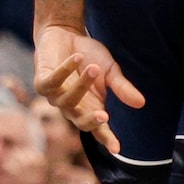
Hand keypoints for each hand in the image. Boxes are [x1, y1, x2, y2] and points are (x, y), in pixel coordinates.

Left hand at [34, 25, 144, 155]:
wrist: (64, 34)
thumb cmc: (89, 56)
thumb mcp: (110, 71)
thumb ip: (122, 88)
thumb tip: (141, 103)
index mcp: (91, 107)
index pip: (99, 129)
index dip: (107, 139)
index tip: (117, 149)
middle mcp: (72, 107)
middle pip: (80, 123)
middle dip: (90, 121)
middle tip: (104, 116)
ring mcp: (55, 97)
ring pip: (67, 101)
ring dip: (82, 85)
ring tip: (95, 68)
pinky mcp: (42, 82)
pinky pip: (52, 82)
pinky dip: (64, 71)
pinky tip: (76, 58)